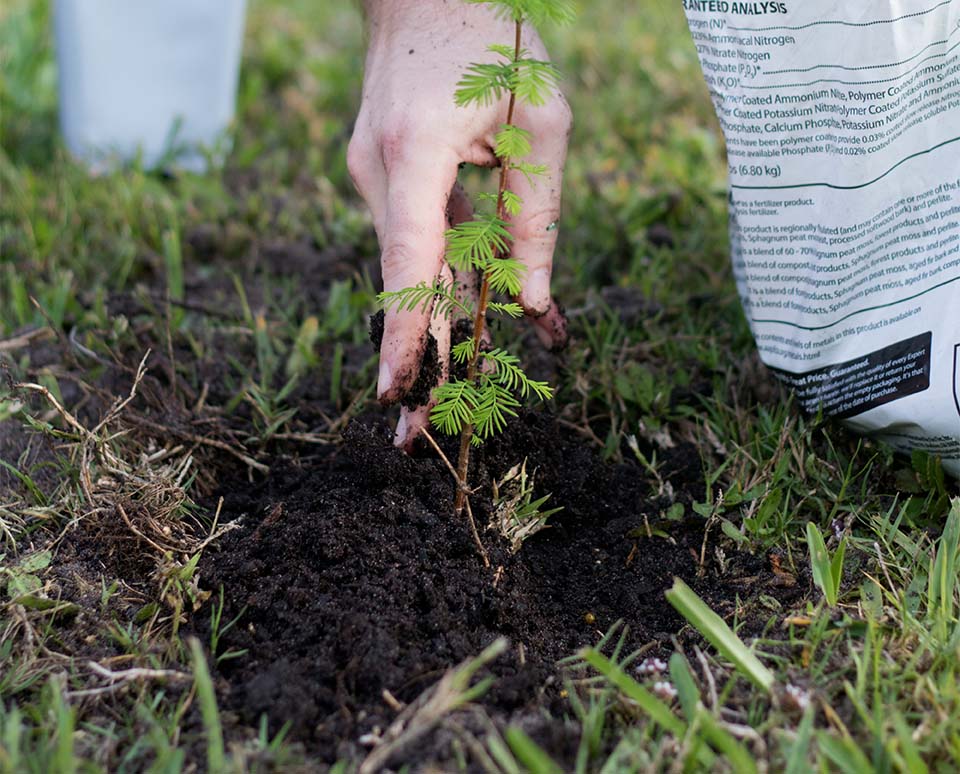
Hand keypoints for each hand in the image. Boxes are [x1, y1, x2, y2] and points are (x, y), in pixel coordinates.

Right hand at [348, 0, 570, 448]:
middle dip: (411, 361)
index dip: (406, 330)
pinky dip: (440, 283)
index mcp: (418, 147)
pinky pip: (414, 242)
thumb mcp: (542, 118)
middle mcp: (379, 170)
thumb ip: (538, 215)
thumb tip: (531, 304)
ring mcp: (371, 175)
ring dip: (435, 329)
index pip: (409, 256)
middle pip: (401, 284)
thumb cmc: (495, 37)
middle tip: (412, 440)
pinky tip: (468, 322)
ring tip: (443, 402)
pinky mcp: (380, 178)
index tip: (397, 392)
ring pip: (409, 270)